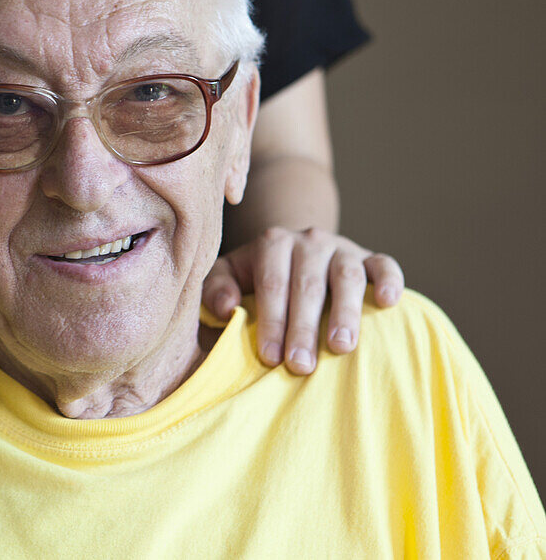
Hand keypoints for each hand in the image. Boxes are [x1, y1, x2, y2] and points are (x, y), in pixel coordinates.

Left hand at [202, 227, 403, 373]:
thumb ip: (216, 288)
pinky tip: (387, 303)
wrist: (294, 253)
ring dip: (344, 313)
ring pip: (346, 277)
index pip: (272, 284)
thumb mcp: (227, 275)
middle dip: (303, 328)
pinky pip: (384, 264)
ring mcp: (342, 247)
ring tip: (341, 347)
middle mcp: (309, 240)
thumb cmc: (255, 275)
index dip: (271, 321)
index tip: (270, 358)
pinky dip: (389, 281)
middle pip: (307, 285)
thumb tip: (227, 309)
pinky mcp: (370, 257)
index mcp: (272, 243)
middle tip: (301, 366)